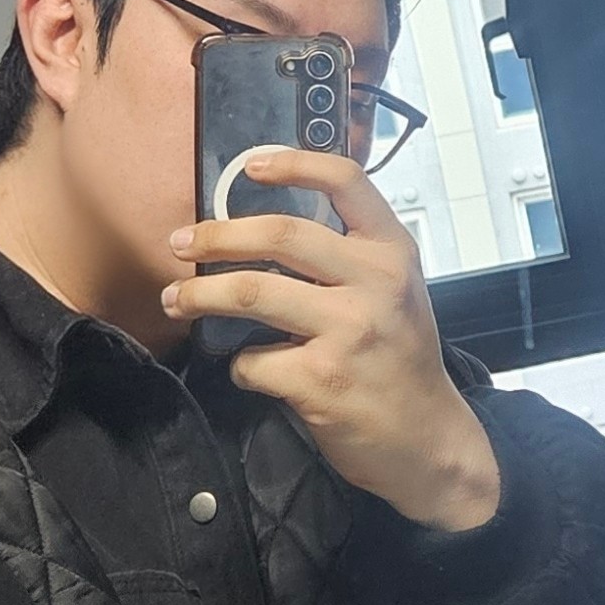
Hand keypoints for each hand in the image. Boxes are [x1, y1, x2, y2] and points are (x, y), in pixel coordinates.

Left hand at [160, 148, 500, 532]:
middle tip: (181, 244)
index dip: (293, 163)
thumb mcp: (397, 293)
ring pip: (251, 292)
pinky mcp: (320, 380)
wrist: (429, 440)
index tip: (248, 166)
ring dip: (200, 295)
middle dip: (216, 236)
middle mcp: (375, 282)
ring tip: (174, 300)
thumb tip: (264, 232)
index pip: (346, 182)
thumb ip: (350, 258)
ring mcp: (348, 331)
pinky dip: (239, 366)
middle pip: (280, 235)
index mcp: (393, 252)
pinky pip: (252, 360)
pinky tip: (250, 371)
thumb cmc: (402, 362)